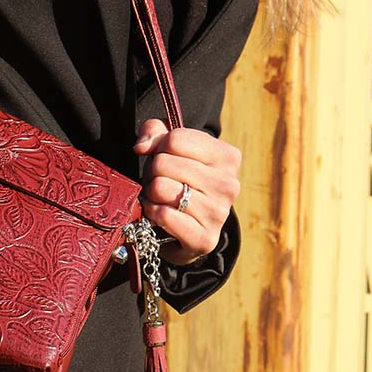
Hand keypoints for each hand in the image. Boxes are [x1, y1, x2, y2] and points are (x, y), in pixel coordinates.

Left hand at [132, 119, 241, 265]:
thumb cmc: (177, 180)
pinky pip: (164, 215)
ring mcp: (219, 213)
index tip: (163, 158)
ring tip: (161, 198)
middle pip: (164, 163)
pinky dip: (152, 212)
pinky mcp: (205, 239)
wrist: (186, 228)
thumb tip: (142, 147)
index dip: (159, 148)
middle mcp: (229, 185)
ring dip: (152, 193)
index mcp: (227, 157)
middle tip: (161, 182)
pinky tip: (159, 214)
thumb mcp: (168, 148)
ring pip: (161, 188)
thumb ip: (154, 132)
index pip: (176, 139)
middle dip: (153, 172)